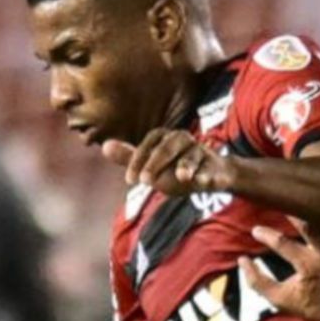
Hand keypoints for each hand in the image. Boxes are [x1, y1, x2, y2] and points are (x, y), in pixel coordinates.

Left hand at [101, 130, 234, 195]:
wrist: (211, 177)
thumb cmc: (176, 170)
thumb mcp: (150, 166)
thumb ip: (129, 158)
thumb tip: (104, 145)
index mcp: (165, 138)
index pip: (149, 143)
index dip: (137, 160)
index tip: (130, 180)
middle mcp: (183, 140)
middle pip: (170, 145)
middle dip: (157, 162)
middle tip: (146, 181)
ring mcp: (201, 153)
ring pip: (193, 154)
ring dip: (187, 165)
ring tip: (182, 178)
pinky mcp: (215, 166)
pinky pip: (212, 169)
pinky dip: (208, 175)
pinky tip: (202, 182)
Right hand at [241, 199, 319, 320]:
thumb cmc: (310, 306)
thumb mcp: (280, 300)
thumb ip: (258, 282)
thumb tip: (242, 260)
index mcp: (307, 267)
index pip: (283, 245)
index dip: (267, 235)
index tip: (255, 229)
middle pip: (317, 228)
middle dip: (304, 212)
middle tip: (294, 197)